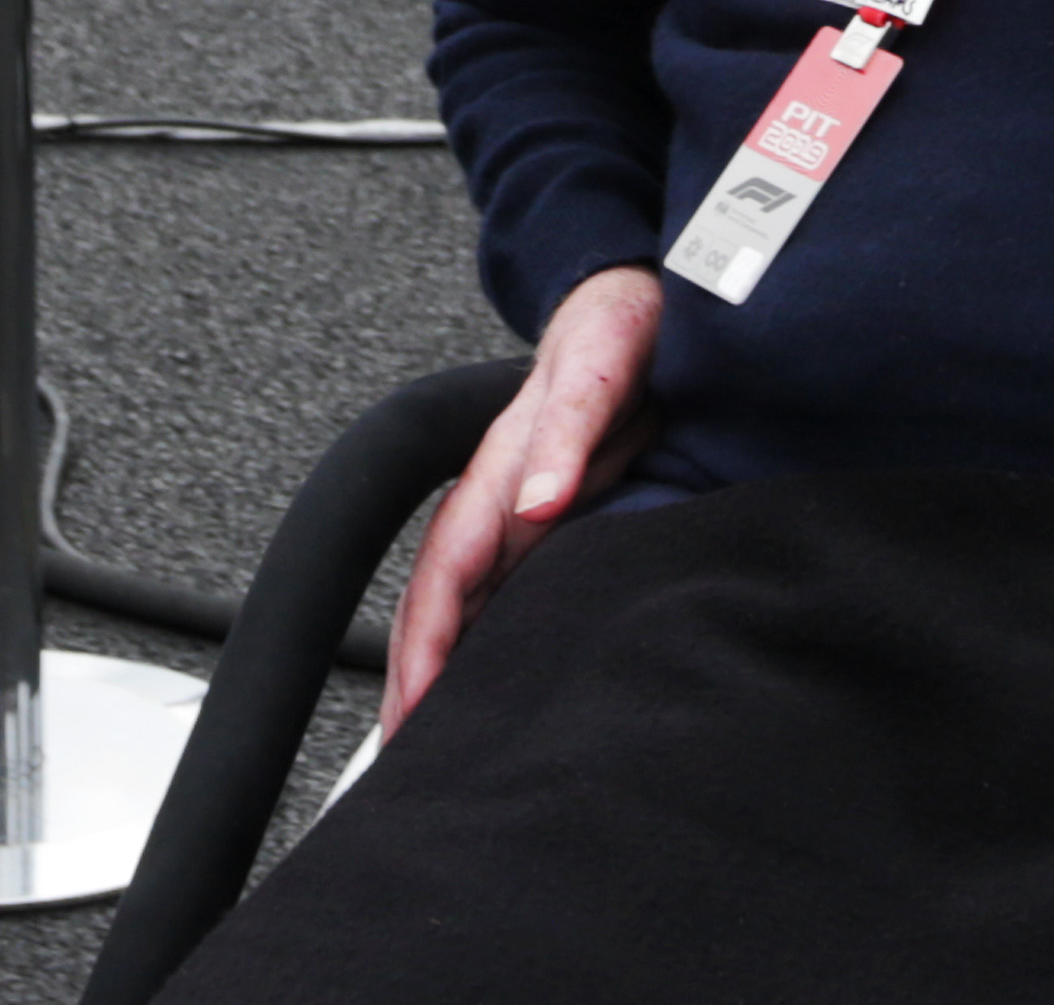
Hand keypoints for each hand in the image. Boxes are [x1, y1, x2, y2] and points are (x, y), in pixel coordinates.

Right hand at [381, 263, 660, 733]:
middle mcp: (503, 498)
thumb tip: (537, 504)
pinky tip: (499, 687)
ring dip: (445, 670)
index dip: (426, 644)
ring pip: (469, 606)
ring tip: (434, 741)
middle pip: (439, 603)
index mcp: (500, 470)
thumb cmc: (621, 324)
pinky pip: (510, 594)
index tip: (415, 707)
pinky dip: (491, 645)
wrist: (647, 297)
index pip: (446, 573)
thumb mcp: (602, 365)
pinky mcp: (556, 519)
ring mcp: (526, 513)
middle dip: (415, 678)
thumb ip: (568, 431)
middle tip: (405, 756)